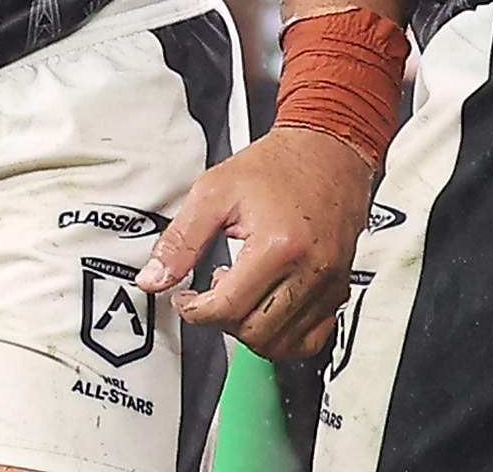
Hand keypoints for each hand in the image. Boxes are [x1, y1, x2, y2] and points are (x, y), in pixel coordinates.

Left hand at [137, 125, 377, 360]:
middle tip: (211, 293)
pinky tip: (267, 309)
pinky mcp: (339, 287)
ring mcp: (329, 283)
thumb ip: (180, 239)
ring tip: (240, 295)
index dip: (195, 311)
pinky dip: (284, 337)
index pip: (229, 308)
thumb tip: (154, 278)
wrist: (327, 149)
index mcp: (278, 245)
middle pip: (256, 332)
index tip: (185, 299)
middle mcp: (310, 270)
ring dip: (251, 332)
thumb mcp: (214, 191)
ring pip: (284, 344)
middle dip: (222, 322)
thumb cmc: (277, 165)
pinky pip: (313, 338)